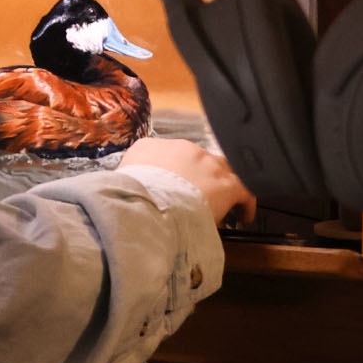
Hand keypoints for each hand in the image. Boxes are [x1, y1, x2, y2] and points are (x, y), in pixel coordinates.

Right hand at [123, 137, 255, 228]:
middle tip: (199, 198)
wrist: (149, 205)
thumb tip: (124, 188)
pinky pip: (244, 190)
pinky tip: (242, 216)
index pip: (166, 155)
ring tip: (223, 206)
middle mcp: (182, 149)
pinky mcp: (226, 183)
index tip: (176, 187)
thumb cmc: (131, 197)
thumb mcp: (119, 180)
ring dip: (221, 187)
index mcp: (151, 147)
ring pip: (222, 171)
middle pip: (197, 160)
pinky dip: (244, 203)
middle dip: (200, 177)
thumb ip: (125, 177)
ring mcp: (207, 163)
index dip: (175, 173)